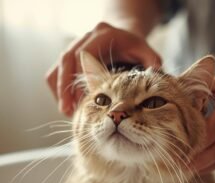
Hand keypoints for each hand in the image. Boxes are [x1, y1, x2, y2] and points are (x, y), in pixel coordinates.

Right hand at [46, 22, 160, 115]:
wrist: (122, 37)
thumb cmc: (134, 48)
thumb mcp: (146, 52)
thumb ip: (151, 62)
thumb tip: (154, 75)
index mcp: (102, 35)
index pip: (84, 54)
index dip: (81, 77)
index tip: (85, 99)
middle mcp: (85, 38)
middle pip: (66, 61)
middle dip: (66, 87)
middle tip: (68, 110)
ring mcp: (74, 47)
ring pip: (58, 68)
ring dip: (60, 90)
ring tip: (66, 111)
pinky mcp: (69, 58)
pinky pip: (56, 72)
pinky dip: (59, 90)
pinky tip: (67, 105)